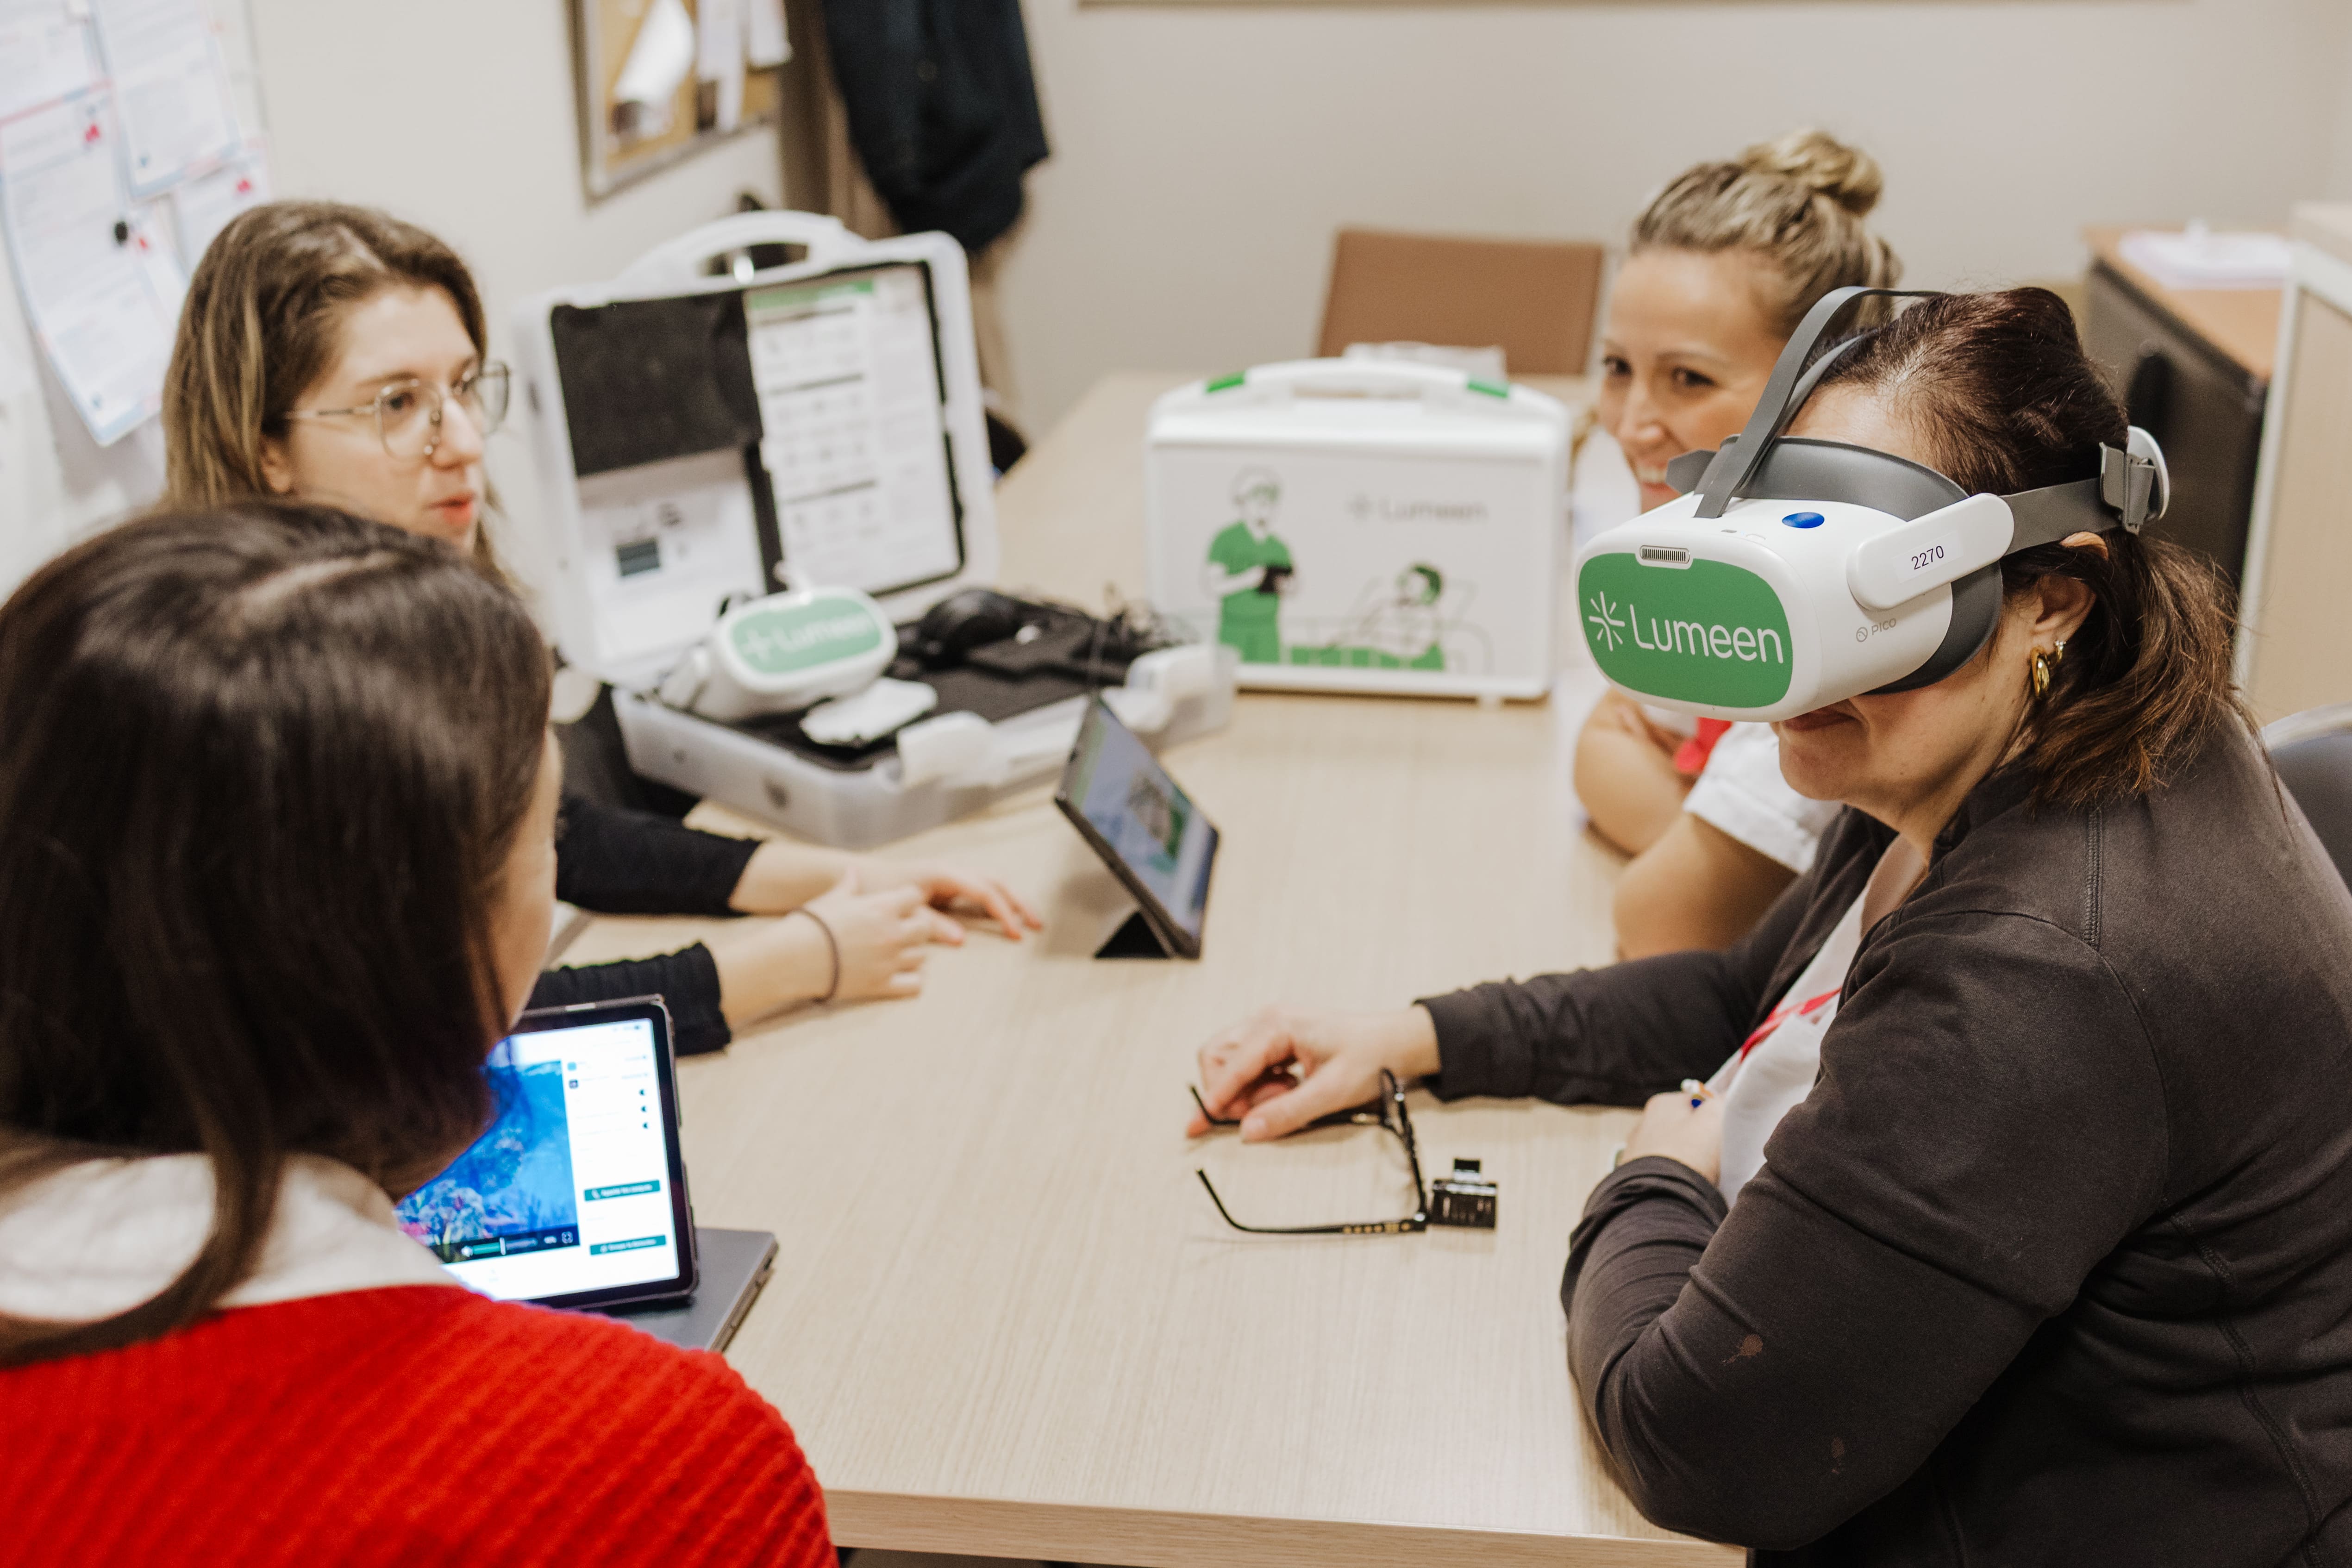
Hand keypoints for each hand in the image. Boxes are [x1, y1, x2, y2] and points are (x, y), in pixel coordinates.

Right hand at [802, 869, 961, 1000]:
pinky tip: (901, 975)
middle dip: (915, 927)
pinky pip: (915, 984)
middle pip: (924, 927)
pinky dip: (912, 980)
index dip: (907, 899)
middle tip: (899, 931)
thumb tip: (853, 870)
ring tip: (896, 953)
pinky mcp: (881, 985)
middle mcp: (891, 933)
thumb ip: (849, 885)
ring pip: (922, 956)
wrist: (792, 959)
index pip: (915, 896)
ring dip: (912, 953)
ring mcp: (889, 961)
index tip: (898, 905)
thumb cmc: (809, 924)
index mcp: (881, 907)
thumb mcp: (831, 899)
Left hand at [850, 857, 1041, 941]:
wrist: (861, 878)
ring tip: (1030, 922)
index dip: (1003, 912)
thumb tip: (961, 939)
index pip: (984, 891)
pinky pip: (979, 892)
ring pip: (991, 884)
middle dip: (1018, 902)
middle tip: (1037, 924)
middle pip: (996, 883)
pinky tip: (1006, 918)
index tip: (1015, 932)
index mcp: (943, 873)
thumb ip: (931, 924)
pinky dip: (996, 903)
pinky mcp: (948, 886)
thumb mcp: (903, 910)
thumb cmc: (879, 891)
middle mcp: (951, 871)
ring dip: (1012, 901)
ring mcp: (951, 877)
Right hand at [1188, 1005, 1440, 1141]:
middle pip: (1217, 1056)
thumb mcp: (1331, 1092)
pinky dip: (1257, 1083)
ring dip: (1244, 1088)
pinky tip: (1287, 1089)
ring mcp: (1270, 1027)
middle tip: (1258, 1113)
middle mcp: (1268, 1020)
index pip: (1231, 1064)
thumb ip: (1287, 1112)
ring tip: (1283, 1097)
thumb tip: (1248, 1131)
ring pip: (1228, 1060)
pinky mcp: (1276, 1039)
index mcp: (1278, 1025)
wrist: (1397, 1041)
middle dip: (1228, 1090)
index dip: (1215, 1098)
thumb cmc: (1372, 1057)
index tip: (1199, 1125)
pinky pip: (1247, 1063)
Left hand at [1620, 1086, 1724, 1182]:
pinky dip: (1675, 1175)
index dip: (1715, 1116)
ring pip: (1674, 1150)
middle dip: (1700, 1139)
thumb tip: (1724, 1096)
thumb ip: (1721, 1102)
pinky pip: (1663, 1170)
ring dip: (1689, 1159)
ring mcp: (1636, 1150)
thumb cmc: (1690, 1154)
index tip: (1725, 1132)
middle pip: (1684, 1126)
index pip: (1696, 1101)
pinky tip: (1686, 1184)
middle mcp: (1643, 1123)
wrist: (1661, 1198)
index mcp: (1662, 1103)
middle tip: (1717, 1154)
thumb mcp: (1714, 1120)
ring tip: (1703, 1173)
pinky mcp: (1635, 1174)